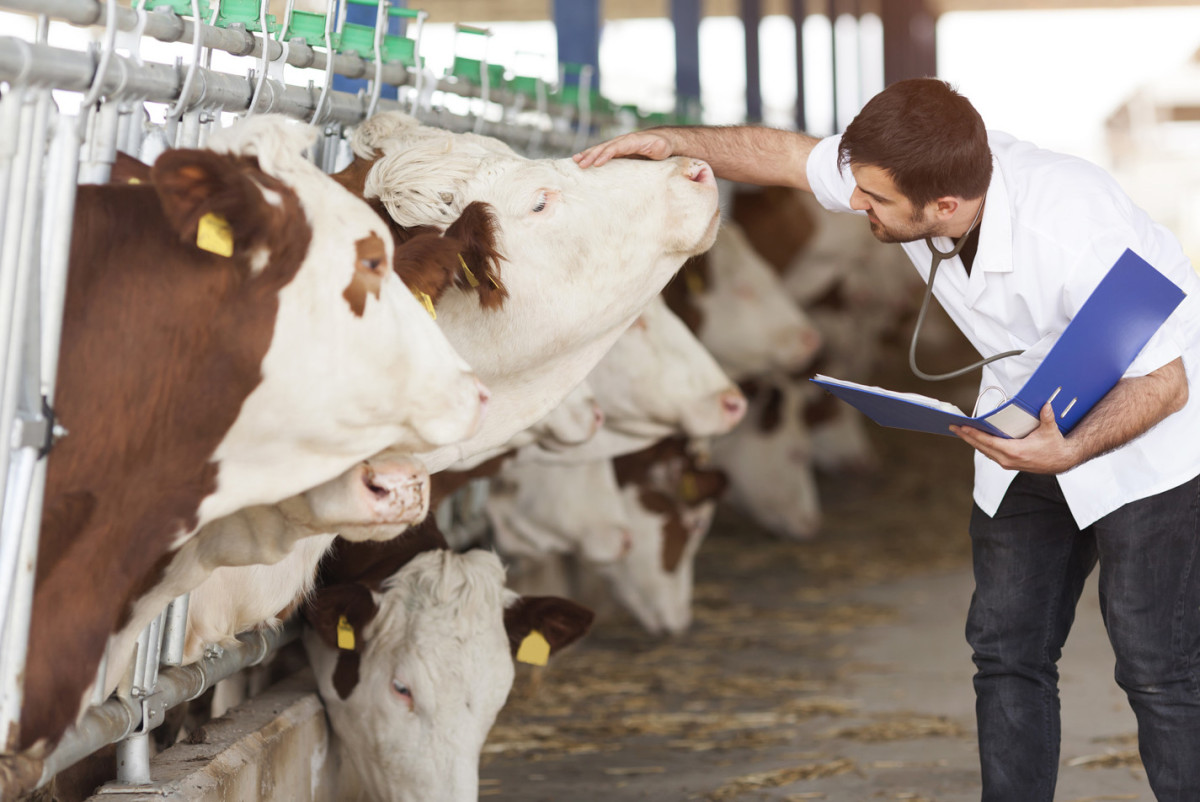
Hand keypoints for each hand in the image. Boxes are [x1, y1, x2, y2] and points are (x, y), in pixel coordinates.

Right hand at [573, 130, 676, 168]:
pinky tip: (583, 160)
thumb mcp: (661, 147)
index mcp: (631, 141)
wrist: (663, 141)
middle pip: (604, 148)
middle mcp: (622, 141)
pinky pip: (603, 153)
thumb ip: (658, 148)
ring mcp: (619, 145)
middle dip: (591, 156)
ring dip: (588, 155)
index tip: (596, 164)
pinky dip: (592, 156)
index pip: (615, 148)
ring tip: (576, 161)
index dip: (605, 155)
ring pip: (600, 149)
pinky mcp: (618, 151)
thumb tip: (657, 149)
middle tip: (580, 165)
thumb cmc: (662, 146)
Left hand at [950, 402, 1079, 473]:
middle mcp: (1008, 459)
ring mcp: (1007, 463)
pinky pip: (990, 454)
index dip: (974, 434)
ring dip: (972, 441)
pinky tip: (974, 439)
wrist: (1060, 462)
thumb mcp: (1050, 431)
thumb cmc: (1054, 447)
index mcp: (1015, 452)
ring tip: (960, 432)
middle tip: (953, 427)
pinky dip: (981, 446)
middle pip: (981, 447)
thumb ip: (1046, 417)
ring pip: (984, 451)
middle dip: (967, 437)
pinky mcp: (1008, 463)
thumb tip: (1046, 405)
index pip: (989, 442)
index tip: (963, 428)